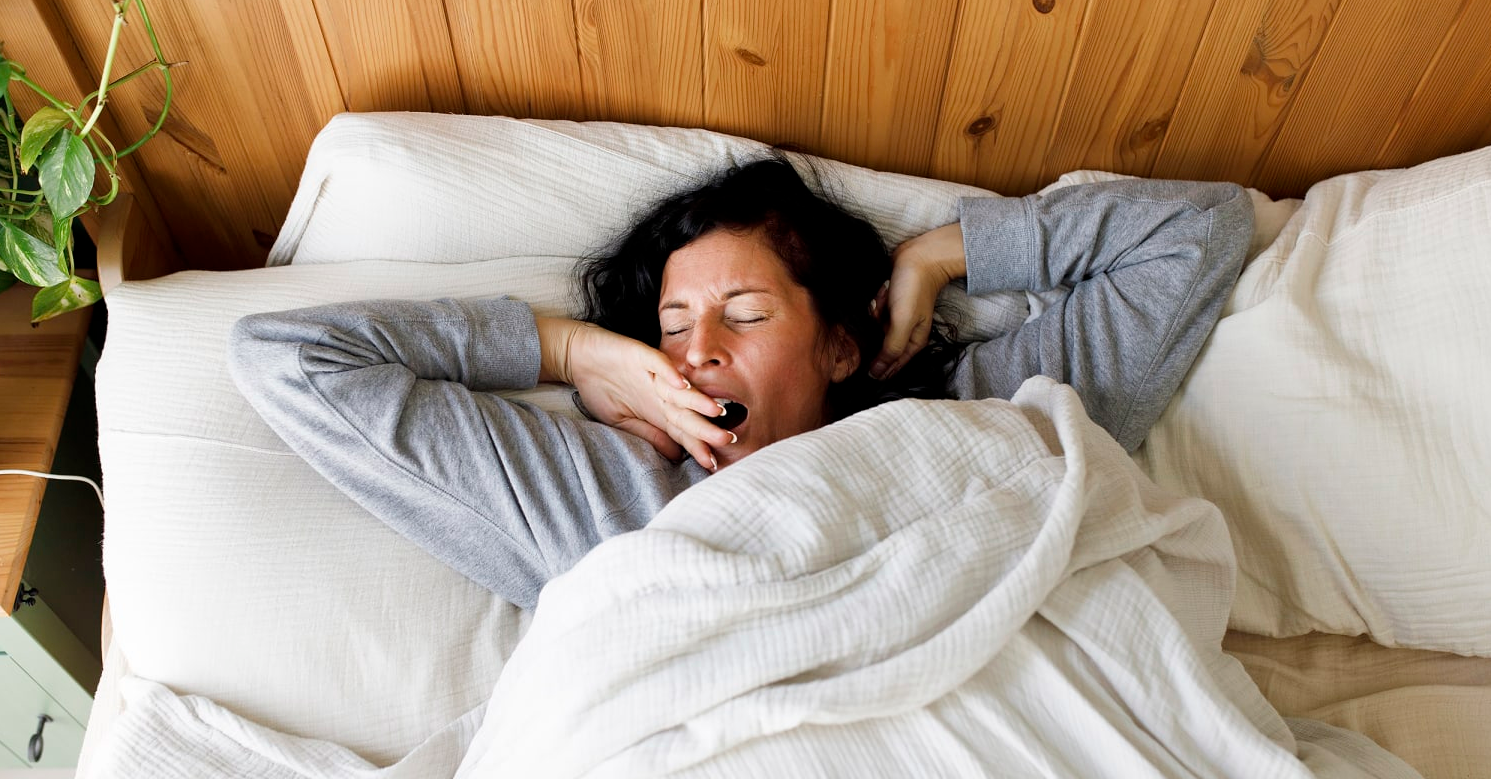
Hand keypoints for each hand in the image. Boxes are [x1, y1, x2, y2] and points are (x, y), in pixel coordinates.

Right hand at [538, 318, 732, 468]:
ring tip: (716, 411)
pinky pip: (658, 363)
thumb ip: (648, 434)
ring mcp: (653, 374)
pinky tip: (682, 383)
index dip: (697, 447)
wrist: (578, 356)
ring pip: (680, 389)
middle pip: (687, 413)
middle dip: (706, 428)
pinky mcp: (640, 355)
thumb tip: (675, 456)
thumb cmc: (600, 388)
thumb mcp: (621, 421)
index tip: (713, 464)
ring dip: (697, 400)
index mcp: (658, 411)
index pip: (682, 432)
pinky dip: (669, 373)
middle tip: (728, 440)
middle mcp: (661, 393)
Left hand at [870, 222, 966, 378]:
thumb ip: (891, 349)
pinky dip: (875, 302)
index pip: (890, 367)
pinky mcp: (887, 307)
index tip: (862, 359)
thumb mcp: (903, 322)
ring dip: (876, 313)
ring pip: (873, 328)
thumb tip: (876, 375)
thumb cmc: (914, 289)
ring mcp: (894, 320)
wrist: (918, 257)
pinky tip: (884, 290)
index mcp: (912, 343)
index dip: (876, 367)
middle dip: (875, 331)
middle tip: (881, 314)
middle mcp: (903, 334)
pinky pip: (873, 312)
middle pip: (878, 346)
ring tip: (886, 297)